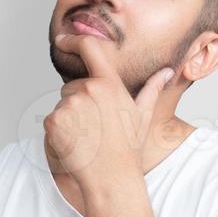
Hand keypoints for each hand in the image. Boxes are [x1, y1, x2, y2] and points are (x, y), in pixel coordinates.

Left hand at [46, 32, 175, 186]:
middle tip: (94, 126)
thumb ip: (151, 89)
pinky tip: (75, 142)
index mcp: (109, 84)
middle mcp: (87, 90)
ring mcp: (69, 105)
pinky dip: (58, 130)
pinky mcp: (53, 120)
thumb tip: (166, 72)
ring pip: (62, 104)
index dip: (73, 40)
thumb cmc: (127, 148)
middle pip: (72, 86)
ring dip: (69, 117)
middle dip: (79, 101)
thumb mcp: (142, 115)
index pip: (90, 49)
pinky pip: (51, 119)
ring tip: (87, 136)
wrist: (110, 177)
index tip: (62, 39)